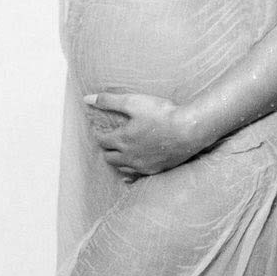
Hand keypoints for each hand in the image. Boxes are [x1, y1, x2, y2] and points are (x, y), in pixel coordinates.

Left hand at [83, 91, 206, 177]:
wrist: (189, 130)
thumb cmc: (162, 114)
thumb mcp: (133, 102)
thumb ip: (109, 101)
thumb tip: (87, 99)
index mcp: (122, 139)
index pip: (102, 141)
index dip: (99, 134)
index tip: (100, 129)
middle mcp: (129, 156)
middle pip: (109, 157)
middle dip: (106, 149)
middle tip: (108, 141)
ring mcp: (143, 166)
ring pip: (122, 168)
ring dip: (118, 160)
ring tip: (119, 153)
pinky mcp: (156, 170)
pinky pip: (137, 176)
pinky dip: (130, 173)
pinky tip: (131, 171)